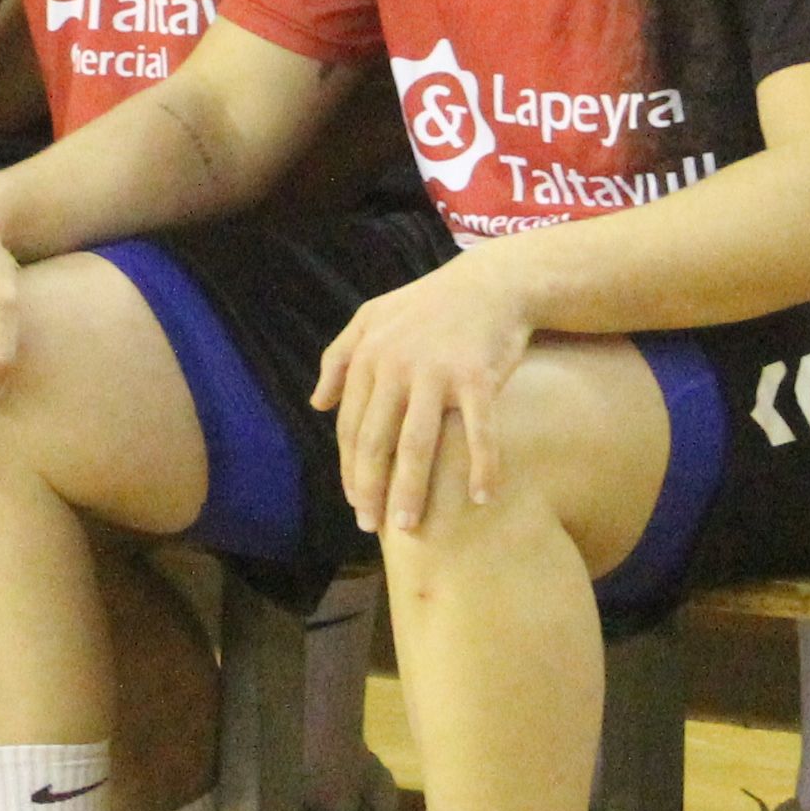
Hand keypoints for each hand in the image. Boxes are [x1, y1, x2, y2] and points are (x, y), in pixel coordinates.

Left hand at [313, 249, 536, 538]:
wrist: (492, 283)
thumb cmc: (430, 305)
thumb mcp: (373, 318)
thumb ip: (339, 357)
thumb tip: (317, 404)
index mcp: (368, 355)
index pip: (351, 426)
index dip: (350, 470)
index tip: (356, 502)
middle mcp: (396, 365)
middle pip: (376, 442)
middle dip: (371, 490)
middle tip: (374, 526)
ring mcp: (437, 372)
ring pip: (417, 445)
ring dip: (412, 491)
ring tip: (411, 527)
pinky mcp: (478, 377)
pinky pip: (478, 433)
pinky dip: (481, 468)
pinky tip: (481, 498)